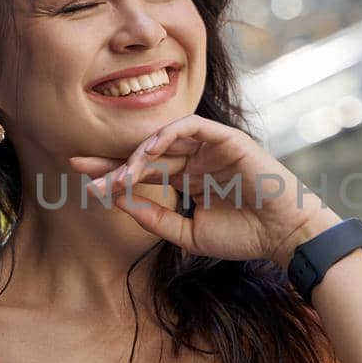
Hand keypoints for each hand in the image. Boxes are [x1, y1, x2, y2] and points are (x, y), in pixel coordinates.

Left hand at [69, 114, 340, 267]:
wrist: (283, 235)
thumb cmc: (243, 236)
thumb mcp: (188, 234)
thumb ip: (156, 219)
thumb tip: (121, 203)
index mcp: (187, 181)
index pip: (143, 173)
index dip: (112, 175)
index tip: (82, 181)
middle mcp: (194, 161)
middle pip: (144, 155)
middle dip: (111, 161)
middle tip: (78, 166)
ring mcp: (208, 148)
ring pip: (162, 141)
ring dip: (137, 155)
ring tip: (118, 174)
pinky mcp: (225, 138)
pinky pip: (190, 127)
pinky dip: (166, 136)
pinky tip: (147, 155)